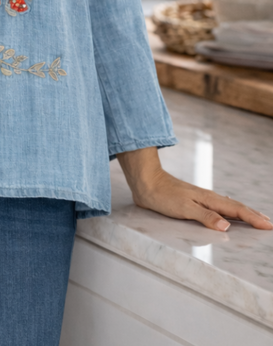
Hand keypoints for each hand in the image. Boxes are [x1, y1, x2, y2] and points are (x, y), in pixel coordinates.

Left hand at [117, 147, 271, 231]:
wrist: (146, 182)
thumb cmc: (163, 195)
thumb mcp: (184, 208)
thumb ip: (205, 217)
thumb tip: (227, 225)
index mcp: (209, 199)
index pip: (236, 210)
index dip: (253, 218)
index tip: (268, 225)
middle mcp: (208, 198)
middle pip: (235, 207)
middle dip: (253, 215)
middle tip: (268, 223)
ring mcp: (201, 199)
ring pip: (227, 206)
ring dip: (243, 213)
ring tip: (254, 218)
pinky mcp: (193, 201)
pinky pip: (217, 207)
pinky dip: (228, 211)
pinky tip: (228, 215)